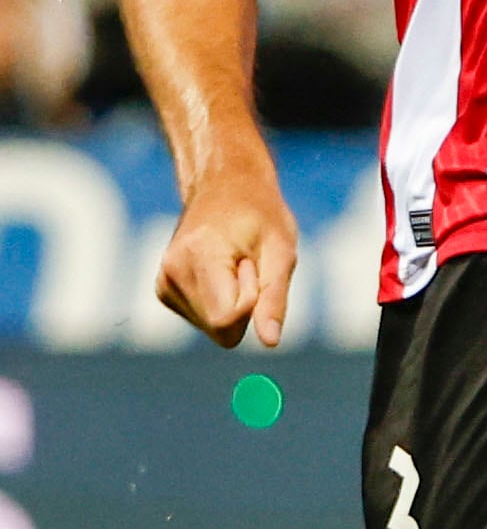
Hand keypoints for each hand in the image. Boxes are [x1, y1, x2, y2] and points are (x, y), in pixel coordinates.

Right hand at [157, 164, 297, 348]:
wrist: (224, 185)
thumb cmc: (260, 213)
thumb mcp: (281, 249)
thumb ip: (274, 298)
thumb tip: (270, 343)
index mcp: (197, 258)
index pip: (227, 320)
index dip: (253, 300)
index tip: (254, 265)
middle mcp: (171, 274)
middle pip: (220, 329)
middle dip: (245, 306)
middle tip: (247, 263)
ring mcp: (163, 283)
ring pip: (213, 328)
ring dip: (233, 303)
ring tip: (235, 262)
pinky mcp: (164, 291)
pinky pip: (204, 319)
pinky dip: (220, 302)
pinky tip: (221, 269)